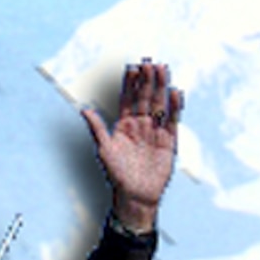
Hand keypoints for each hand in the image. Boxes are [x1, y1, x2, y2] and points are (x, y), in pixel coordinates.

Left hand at [83, 59, 182, 234]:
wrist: (135, 196)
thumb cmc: (117, 175)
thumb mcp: (105, 150)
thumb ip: (97, 129)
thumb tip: (83, 109)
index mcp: (125, 125)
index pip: (128, 99)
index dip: (130, 83)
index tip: (132, 66)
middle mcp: (141, 125)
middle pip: (145, 97)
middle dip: (147, 80)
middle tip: (149, 62)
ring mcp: (156, 131)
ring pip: (160, 104)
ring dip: (161, 87)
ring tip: (162, 69)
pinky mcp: (169, 141)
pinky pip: (172, 121)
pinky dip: (174, 107)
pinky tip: (175, 92)